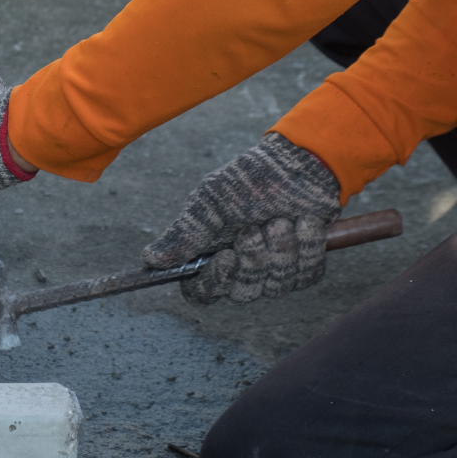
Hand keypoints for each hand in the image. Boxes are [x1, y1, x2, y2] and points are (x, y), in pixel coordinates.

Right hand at [142, 133, 340, 304]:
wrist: (299, 163)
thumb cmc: (249, 180)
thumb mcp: (211, 203)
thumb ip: (185, 234)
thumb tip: (150, 259)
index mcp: (210, 255)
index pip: (200, 292)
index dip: (213, 283)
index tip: (226, 257)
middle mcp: (239, 268)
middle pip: (242, 293)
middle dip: (254, 259)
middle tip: (256, 227)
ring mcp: (273, 270)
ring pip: (277, 287)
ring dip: (283, 248)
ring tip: (282, 219)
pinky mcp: (304, 266)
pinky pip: (307, 275)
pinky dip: (308, 247)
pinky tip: (305, 223)